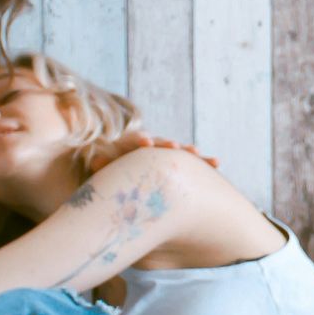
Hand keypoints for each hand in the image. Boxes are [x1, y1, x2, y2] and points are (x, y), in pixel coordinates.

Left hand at [89, 131, 219, 172]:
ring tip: (197, 153)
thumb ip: (102, 164)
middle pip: (160, 143)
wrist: (125, 171)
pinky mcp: (178, 165)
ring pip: (179, 152)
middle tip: (174, 147)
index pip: (135, 141)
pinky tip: (216, 163)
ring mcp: (166, 154)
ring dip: (187, 153)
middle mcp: (151, 146)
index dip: (140, 140)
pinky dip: (203, 162)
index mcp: (131, 146)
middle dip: (167, 145)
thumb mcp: (104, 169)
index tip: (145, 141)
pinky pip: (193, 164)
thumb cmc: (112, 173)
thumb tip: (97, 160)